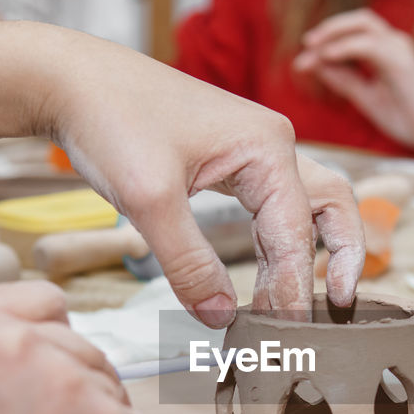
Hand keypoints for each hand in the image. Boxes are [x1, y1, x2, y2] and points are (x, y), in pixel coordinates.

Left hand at [0, 22, 364, 324]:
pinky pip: (272, 206)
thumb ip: (188, 264)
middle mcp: (272, 144)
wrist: (71, 81)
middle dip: (343, 258)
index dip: (293, 288)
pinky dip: (278, 243)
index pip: (296, 232)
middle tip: (339, 309)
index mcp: (266, 146)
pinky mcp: (231, 159)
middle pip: (332, 208)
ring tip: (301, 305)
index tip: (285, 332)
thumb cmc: (110, 121)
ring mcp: (254, 149)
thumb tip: (221, 318)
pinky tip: (267, 276)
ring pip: (307, 207)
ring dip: (309, 254)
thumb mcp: (148, 201)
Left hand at [293, 9, 413, 152]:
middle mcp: (394, 44)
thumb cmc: (408, 118)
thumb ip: (344, 80)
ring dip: (334, 32)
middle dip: (329, 27)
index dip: (325, 43)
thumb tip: (317, 65)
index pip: (352, 36)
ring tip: (313, 46)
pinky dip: (346, 46)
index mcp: (386, 52)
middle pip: (358, 20)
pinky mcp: (402, 60)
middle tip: (307, 43)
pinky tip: (328, 56)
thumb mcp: (366, 97)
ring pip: (362, 24)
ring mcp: (399, 49)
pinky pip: (369, 44)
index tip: (302, 62)